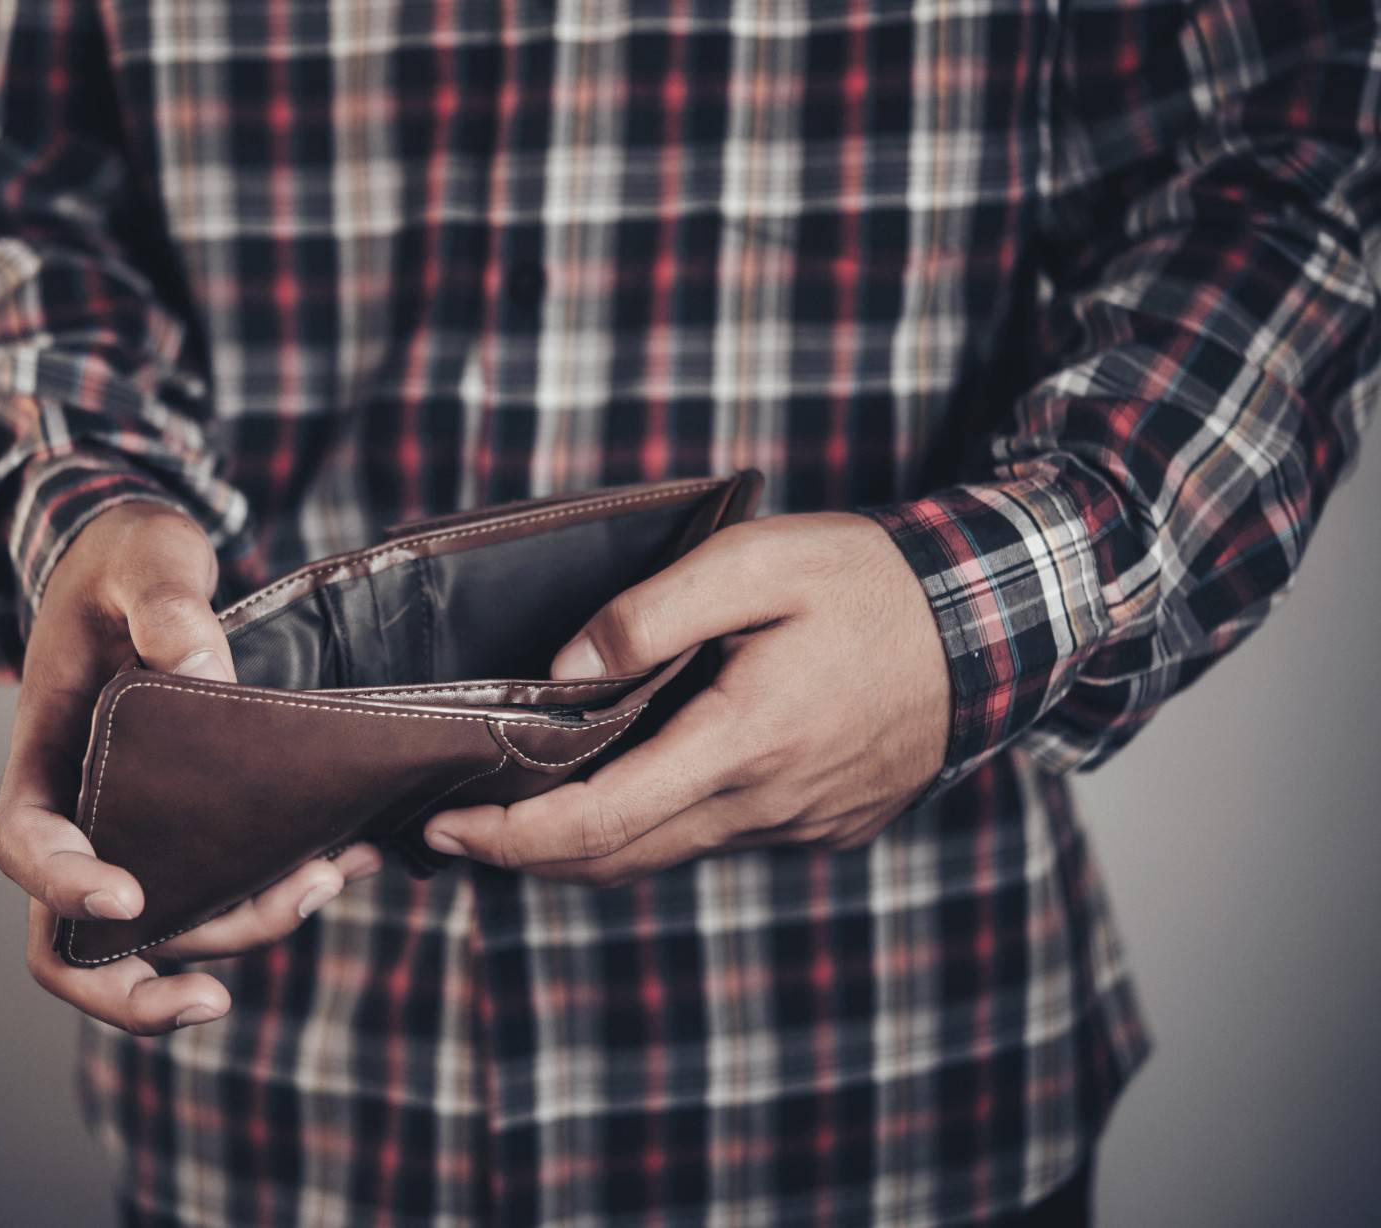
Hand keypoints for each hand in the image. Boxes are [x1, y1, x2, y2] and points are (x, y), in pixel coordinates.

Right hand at [0, 501, 383, 1034]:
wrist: (145, 561)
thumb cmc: (126, 558)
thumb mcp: (145, 558)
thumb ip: (166, 606)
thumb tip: (203, 675)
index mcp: (44, 751)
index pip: (24, 843)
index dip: (63, 887)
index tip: (127, 897)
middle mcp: (81, 809)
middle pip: (73, 939)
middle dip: (132, 990)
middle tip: (211, 1003)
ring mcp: (134, 826)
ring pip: (163, 927)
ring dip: (237, 933)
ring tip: (324, 883)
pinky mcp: (192, 823)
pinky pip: (221, 884)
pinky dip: (275, 893)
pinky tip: (343, 862)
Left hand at [421, 512, 949, 885]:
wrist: (995, 626)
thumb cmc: (873, 584)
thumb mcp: (759, 562)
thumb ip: (652, 613)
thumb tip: (565, 667)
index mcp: (743, 743)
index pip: (599, 821)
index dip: (510, 837)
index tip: (442, 828)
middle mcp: (766, 804)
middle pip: (617, 858)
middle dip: (523, 854)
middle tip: (450, 829)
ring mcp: (796, 824)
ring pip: (663, 855)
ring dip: (583, 849)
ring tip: (514, 815)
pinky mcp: (820, 824)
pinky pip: (714, 841)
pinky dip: (650, 831)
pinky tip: (618, 793)